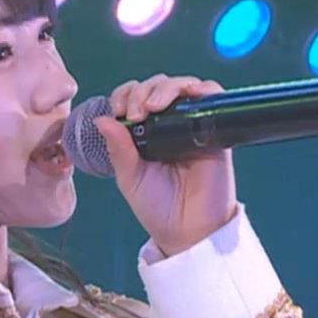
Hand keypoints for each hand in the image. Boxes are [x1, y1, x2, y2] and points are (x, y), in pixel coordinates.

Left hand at [94, 74, 237, 255]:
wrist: (188, 231)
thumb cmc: (159, 208)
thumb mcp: (130, 178)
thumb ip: (119, 149)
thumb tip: (101, 120)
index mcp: (145, 132)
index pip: (135, 97)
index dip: (126, 95)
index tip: (119, 110)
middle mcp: (170, 124)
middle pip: (158, 86)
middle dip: (143, 90)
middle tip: (137, 112)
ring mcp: (193, 126)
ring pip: (183, 86)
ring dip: (167, 87)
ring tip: (155, 106)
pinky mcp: (216, 131)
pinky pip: (214, 98)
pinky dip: (204, 88)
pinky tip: (189, 94)